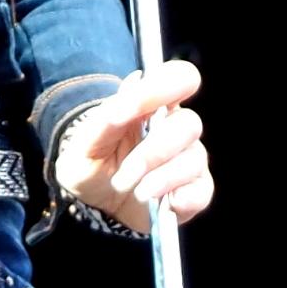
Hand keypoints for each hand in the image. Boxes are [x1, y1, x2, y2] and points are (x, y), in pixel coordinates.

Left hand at [53, 57, 213, 231]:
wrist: (93, 209)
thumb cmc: (91, 167)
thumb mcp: (85, 143)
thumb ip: (106, 116)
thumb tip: (134, 85)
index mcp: (152, 106)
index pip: (179, 77)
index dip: (164, 87)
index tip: (128, 111)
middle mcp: (176, 128)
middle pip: (188, 124)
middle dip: (152, 153)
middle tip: (123, 176)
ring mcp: (189, 159)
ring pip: (194, 159)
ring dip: (161, 180)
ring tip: (136, 193)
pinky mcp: (196, 190)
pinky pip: (201, 191)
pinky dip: (181, 199)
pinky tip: (162, 204)